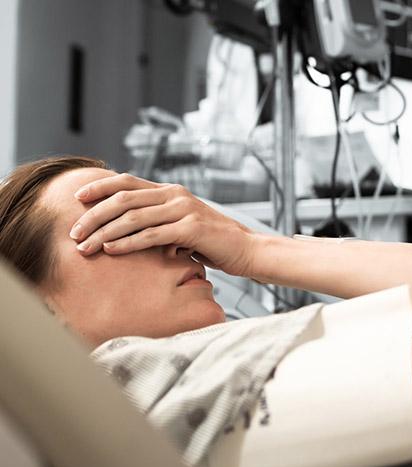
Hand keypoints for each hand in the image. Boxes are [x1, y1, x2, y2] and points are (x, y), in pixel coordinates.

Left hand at [69, 173, 255, 276]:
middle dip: (94, 215)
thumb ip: (159, 223)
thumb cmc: (213, 242)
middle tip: (73, 232)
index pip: (128, 181)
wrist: (247, 250)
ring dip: (104, 231)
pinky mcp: (191, 229)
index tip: (77, 198)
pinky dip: (127, 243)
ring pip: (134, 216)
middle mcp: (176, 195)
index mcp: (172, 191)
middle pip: (124, 198)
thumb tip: (129, 232)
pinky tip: (111, 249)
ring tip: (85, 246)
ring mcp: (184, 209)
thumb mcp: (182, 227)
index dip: (100, 187)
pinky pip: (151, 235)